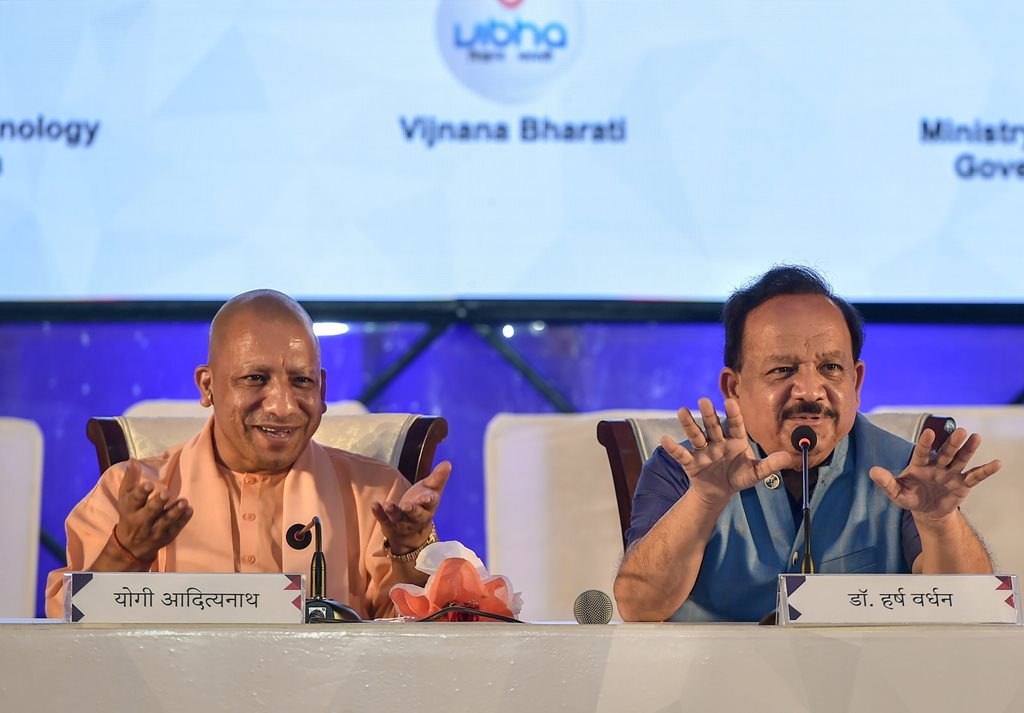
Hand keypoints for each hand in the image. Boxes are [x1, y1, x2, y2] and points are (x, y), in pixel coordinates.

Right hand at [114, 459, 192, 562]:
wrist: (131, 546)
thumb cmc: (129, 514)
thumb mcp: (125, 497)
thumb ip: (130, 479)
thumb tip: (133, 460)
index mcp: (130, 509)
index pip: (134, 500)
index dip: (141, 492)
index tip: (149, 485)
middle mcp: (141, 521)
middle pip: (150, 512)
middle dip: (157, 503)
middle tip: (166, 493)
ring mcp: (154, 530)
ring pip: (165, 521)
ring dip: (175, 511)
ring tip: (184, 501)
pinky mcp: (166, 536)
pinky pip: (176, 528)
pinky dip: (183, 520)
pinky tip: (190, 510)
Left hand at [372, 461, 450, 551]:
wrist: (411, 534)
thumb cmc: (422, 507)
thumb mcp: (431, 491)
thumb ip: (438, 478)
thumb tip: (448, 463)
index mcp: (428, 507)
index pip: (430, 504)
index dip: (429, 501)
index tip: (427, 498)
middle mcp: (416, 517)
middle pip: (416, 514)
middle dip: (412, 510)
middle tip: (407, 506)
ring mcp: (402, 522)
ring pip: (398, 518)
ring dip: (393, 511)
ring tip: (388, 505)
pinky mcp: (388, 524)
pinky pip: (383, 519)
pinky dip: (379, 512)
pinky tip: (375, 504)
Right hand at [660, 397, 793, 509]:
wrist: (719, 492)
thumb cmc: (739, 477)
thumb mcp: (756, 473)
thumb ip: (770, 465)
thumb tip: (789, 457)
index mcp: (735, 440)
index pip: (735, 424)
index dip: (733, 414)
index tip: (730, 402)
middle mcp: (718, 441)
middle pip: (713, 426)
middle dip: (708, 414)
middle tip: (704, 400)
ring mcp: (703, 450)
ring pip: (696, 435)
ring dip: (689, 424)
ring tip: (682, 411)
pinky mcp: (691, 462)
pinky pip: (682, 454)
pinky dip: (673, 448)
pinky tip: (665, 439)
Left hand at [869, 427, 1000, 522]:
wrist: (926, 511)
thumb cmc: (910, 497)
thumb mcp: (896, 493)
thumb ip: (886, 482)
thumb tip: (872, 471)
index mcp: (919, 465)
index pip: (923, 452)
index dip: (926, 443)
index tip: (929, 432)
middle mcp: (937, 465)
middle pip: (945, 452)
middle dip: (951, 443)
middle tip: (959, 431)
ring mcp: (951, 473)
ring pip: (961, 459)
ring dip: (969, 449)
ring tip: (976, 437)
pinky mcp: (963, 484)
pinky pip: (975, 476)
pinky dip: (986, 470)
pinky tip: (997, 463)